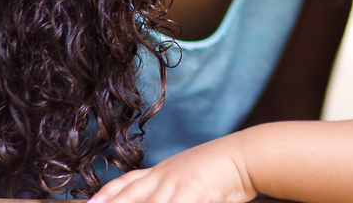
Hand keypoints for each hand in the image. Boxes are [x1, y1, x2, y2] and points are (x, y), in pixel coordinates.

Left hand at [90, 133, 256, 202]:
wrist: (246, 156)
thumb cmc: (222, 168)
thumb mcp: (190, 174)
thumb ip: (171, 185)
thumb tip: (163, 194)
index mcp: (162, 171)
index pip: (126, 183)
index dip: (106, 194)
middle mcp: (163, 177)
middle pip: (127, 196)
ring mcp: (175, 185)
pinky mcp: (192, 192)